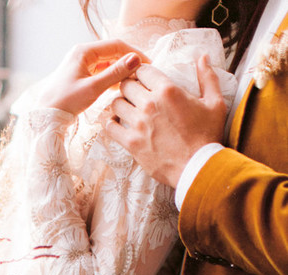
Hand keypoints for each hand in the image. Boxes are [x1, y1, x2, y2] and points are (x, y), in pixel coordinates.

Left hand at [36, 41, 146, 115]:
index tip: (147, 64)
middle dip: (128, 62)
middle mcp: (82, 54)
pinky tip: (121, 87)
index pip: (115, 45)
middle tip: (143, 74)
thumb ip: (115, 73)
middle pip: (112, 53)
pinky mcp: (81, 76)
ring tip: (135, 82)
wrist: (45, 116)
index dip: (133, 53)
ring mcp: (81, 64)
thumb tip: (135, 60)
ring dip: (121, 71)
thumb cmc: (65, 102)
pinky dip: (112, 78)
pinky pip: (101, 73)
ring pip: (107, 63)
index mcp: (84, 51)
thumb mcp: (93, 88)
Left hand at [106, 55, 227, 186]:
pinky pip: (110, 127)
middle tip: (133, 95)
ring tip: (126, 110)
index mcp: (168, 90)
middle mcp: (150, 104)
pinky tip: (118, 125)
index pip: (142, 70)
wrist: (197, 167)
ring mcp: (138, 124)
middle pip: (126, 85)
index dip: (141, 73)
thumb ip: (207, 77)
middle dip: (129, 87)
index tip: (144, 80)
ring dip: (119, 105)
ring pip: (115, 104)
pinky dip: (111, 124)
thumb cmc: (207, 135)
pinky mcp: (131, 143)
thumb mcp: (215, 102)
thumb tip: (202, 57)